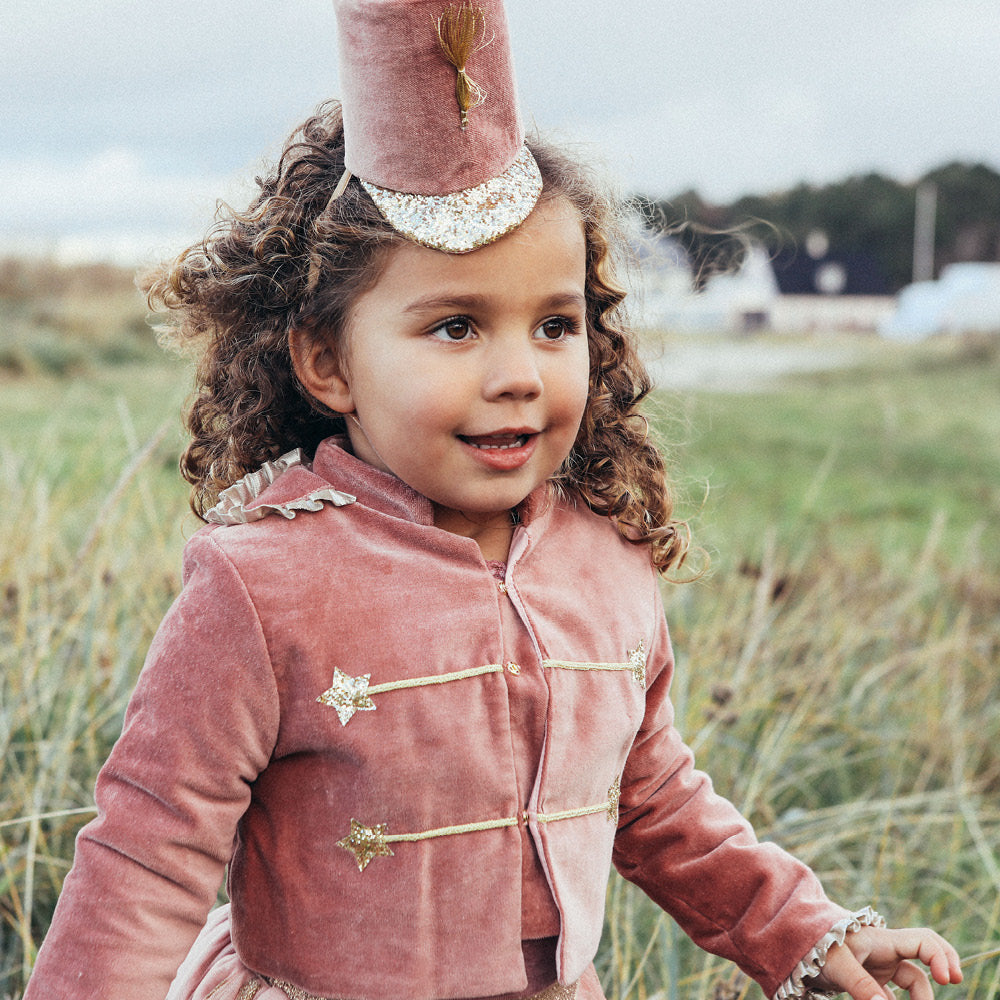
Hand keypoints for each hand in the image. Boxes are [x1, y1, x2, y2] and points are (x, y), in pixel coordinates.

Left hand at [807, 925, 961, 999]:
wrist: (794, 943)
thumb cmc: (815, 944)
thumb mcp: (837, 964)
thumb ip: (861, 986)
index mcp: (882, 940)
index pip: (922, 941)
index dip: (941, 956)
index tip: (949, 978)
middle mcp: (886, 951)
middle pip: (925, 956)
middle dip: (943, 967)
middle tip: (954, 981)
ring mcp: (879, 966)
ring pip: (912, 982)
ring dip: (919, 999)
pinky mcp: (870, 981)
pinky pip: (893, 996)